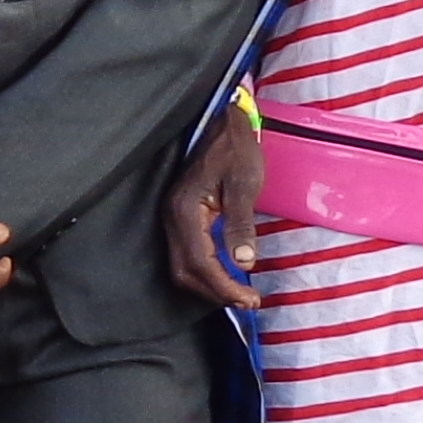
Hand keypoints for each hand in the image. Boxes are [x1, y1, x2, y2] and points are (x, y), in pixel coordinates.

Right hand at [167, 114, 261, 309]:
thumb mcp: (243, 184)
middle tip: (248, 300)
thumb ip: (240, 224)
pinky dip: (205, 271)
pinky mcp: (179, 217)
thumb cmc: (235, 149)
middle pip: (185, 272)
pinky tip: (226, 271)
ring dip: (209, 285)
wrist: (222, 122)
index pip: (199, 263)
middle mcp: (172, 218)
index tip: (250, 298)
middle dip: (215, 292)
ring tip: (239, 292)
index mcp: (185, 211)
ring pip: (182, 266)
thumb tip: (245, 263)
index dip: (224, 287)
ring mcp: (172, 218)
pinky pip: (186, 254)